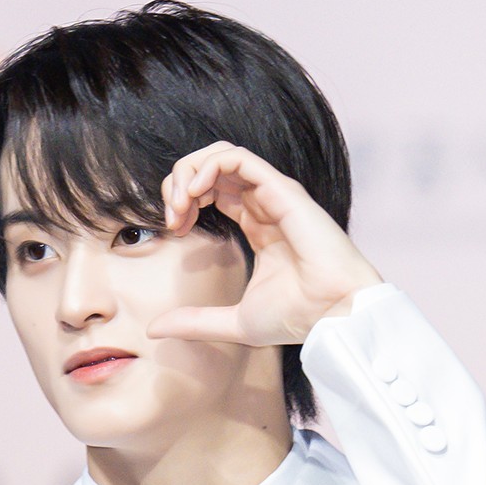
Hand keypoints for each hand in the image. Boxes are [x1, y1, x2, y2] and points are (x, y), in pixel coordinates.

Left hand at [148, 142, 381, 345]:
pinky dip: (208, 167)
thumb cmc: (296, 317)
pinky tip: (195, 194)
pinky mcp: (281, 190)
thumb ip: (194, 322)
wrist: (332, 314)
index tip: (176, 231)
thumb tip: (153, 329)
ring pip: (221, 155)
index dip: (184, 202)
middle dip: (180, 184)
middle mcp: (265, 205)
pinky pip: (237, 158)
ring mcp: (274, 194)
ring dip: (190, 172)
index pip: (212, 191)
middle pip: (211, 168)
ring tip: (180, 204)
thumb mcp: (232, 322)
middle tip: (172, 216)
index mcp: (257, 226)